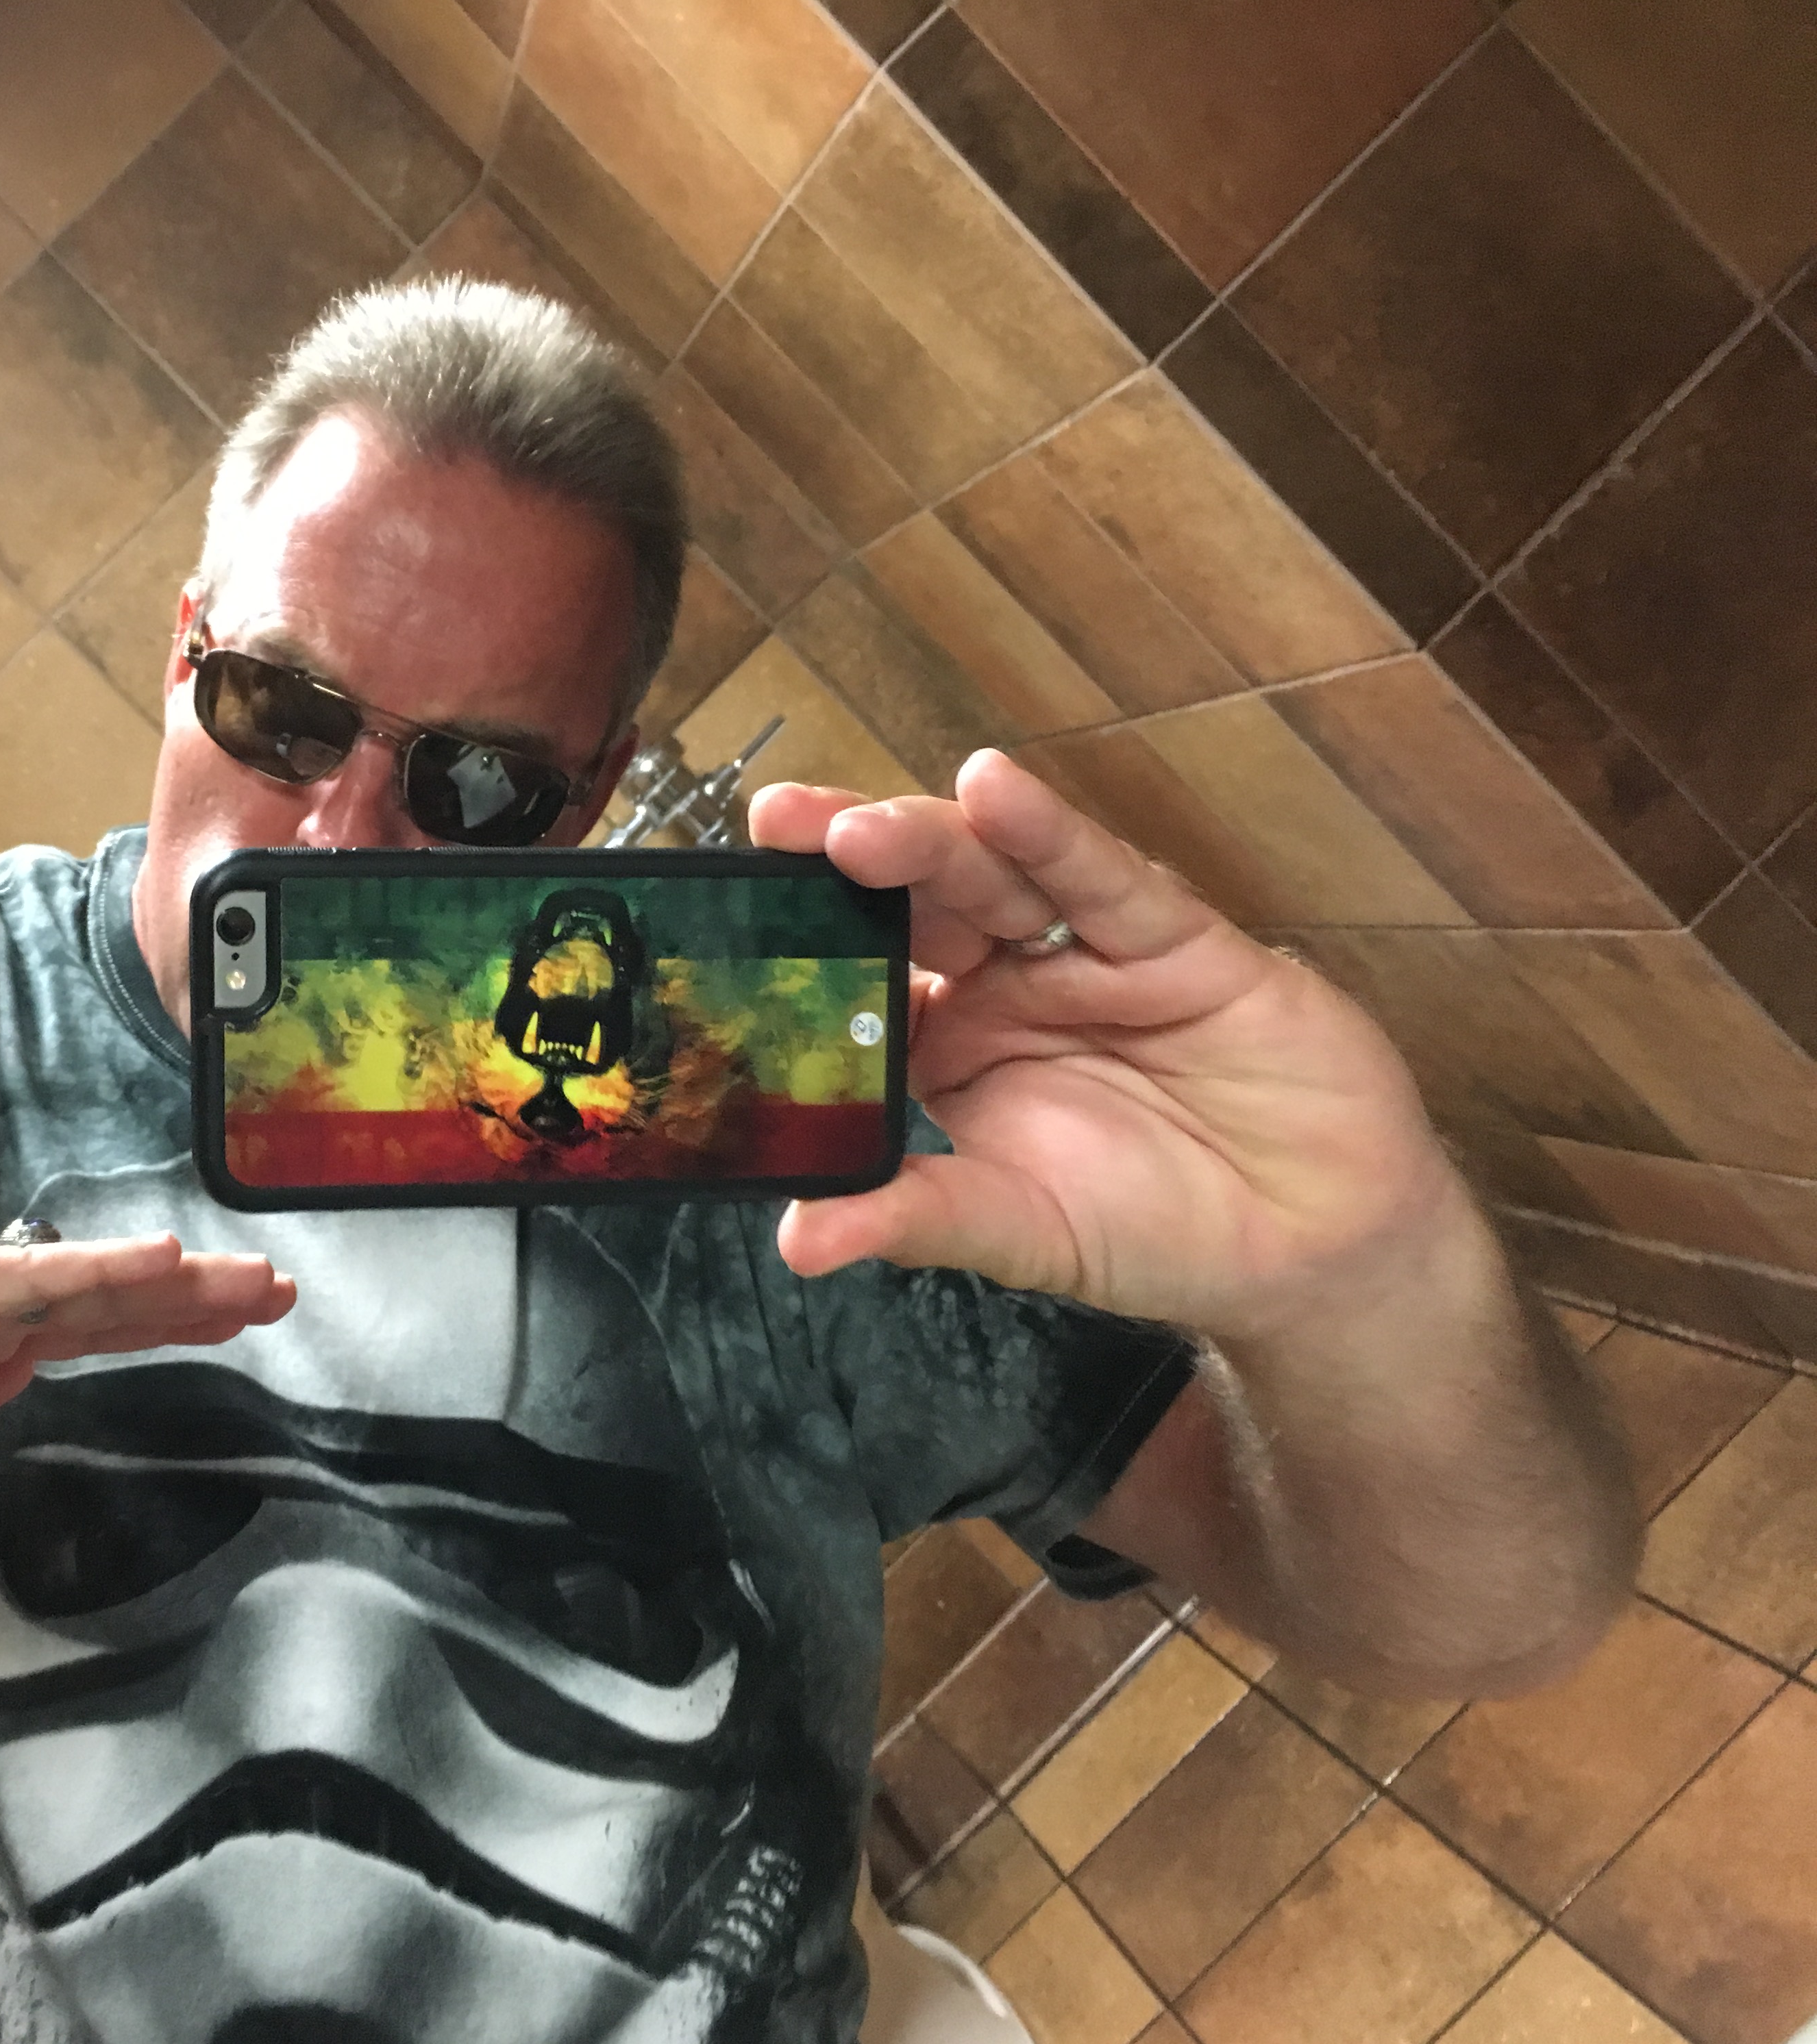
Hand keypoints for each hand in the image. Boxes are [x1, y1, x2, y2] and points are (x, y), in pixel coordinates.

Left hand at [748, 750, 1465, 1340]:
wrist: (1311, 1251)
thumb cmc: (1156, 1231)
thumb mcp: (1016, 1232)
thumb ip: (914, 1219)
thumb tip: (797, 1241)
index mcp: (953, 1044)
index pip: (865, 970)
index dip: (808, 934)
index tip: (732, 908)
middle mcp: (1010, 983)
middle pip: (917, 899)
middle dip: (850, 857)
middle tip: (780, 828)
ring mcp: (1089, 953)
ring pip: (996, 874)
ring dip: (929, 840)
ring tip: (857, 830)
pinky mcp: (1179, 940)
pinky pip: (1105, 879)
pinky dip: (1051, 834)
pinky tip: (998, 792)